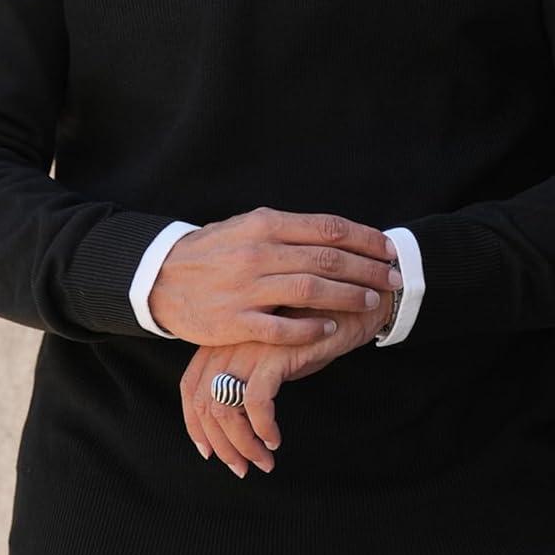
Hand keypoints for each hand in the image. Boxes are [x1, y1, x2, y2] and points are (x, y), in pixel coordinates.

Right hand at [150, 206, 397, 347]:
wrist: (161, 278)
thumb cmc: (212, 251)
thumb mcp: (246, 225)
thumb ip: (287, 229)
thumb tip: (334, 232)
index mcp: (266, 224)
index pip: (329, 228)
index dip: (365, 240)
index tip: (389, 250)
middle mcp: (259, 252)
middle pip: (328, 260)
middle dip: (369, 270)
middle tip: (394, 279)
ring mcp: (247, 287)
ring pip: (312, 291)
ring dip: (348, 297)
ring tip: (371, 302)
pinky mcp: (235, 321)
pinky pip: (283, 327)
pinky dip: (311, 329)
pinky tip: (330, 330)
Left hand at [179, 296, 393, 476]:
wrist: (353, 299)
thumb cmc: (315, 328)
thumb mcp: (275, 351)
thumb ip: (251, 374)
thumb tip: (238, 420)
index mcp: (224, 338)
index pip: (190, 386)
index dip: (195, 424)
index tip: (209, 452)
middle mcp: (230, 340)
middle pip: (202, 402)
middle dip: (219, 444)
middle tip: (241, 468)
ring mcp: (249, 344)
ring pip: (224, 407)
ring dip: (242, 444)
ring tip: (263, 461)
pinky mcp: (274, 351)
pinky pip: (255, 401)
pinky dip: (262, 427)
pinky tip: (275, 439)